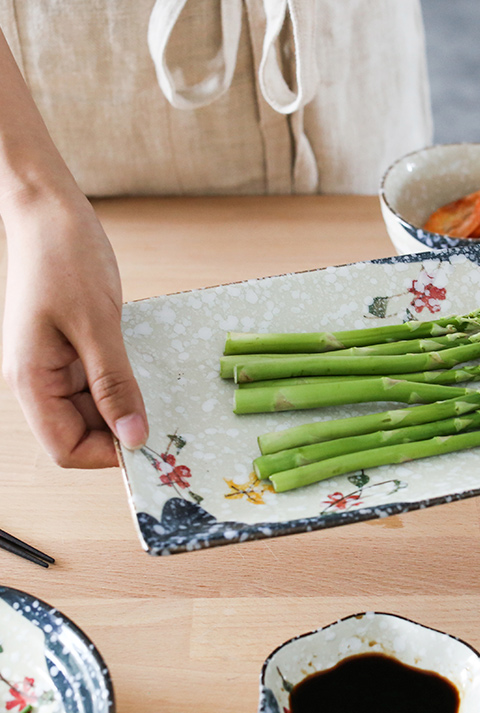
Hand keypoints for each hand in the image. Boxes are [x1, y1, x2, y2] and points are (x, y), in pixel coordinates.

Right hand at [2, 191, 148, 466]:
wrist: (49, 210)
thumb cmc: (65, 258)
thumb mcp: (97, 323)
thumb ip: (114, 384)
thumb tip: (133, 437)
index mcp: (31, 380)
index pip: (65, 449)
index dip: (108, 456)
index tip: (152, 447)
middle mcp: (38, 380)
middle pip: (81, 434)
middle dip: (122, 434)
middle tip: (169, 425)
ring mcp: (55, 365)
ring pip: (94, 411)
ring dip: (126, 409)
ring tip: (162, 399)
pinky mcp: (72, 349)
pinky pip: (99, 383)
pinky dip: (124, 385)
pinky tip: (148, 376)